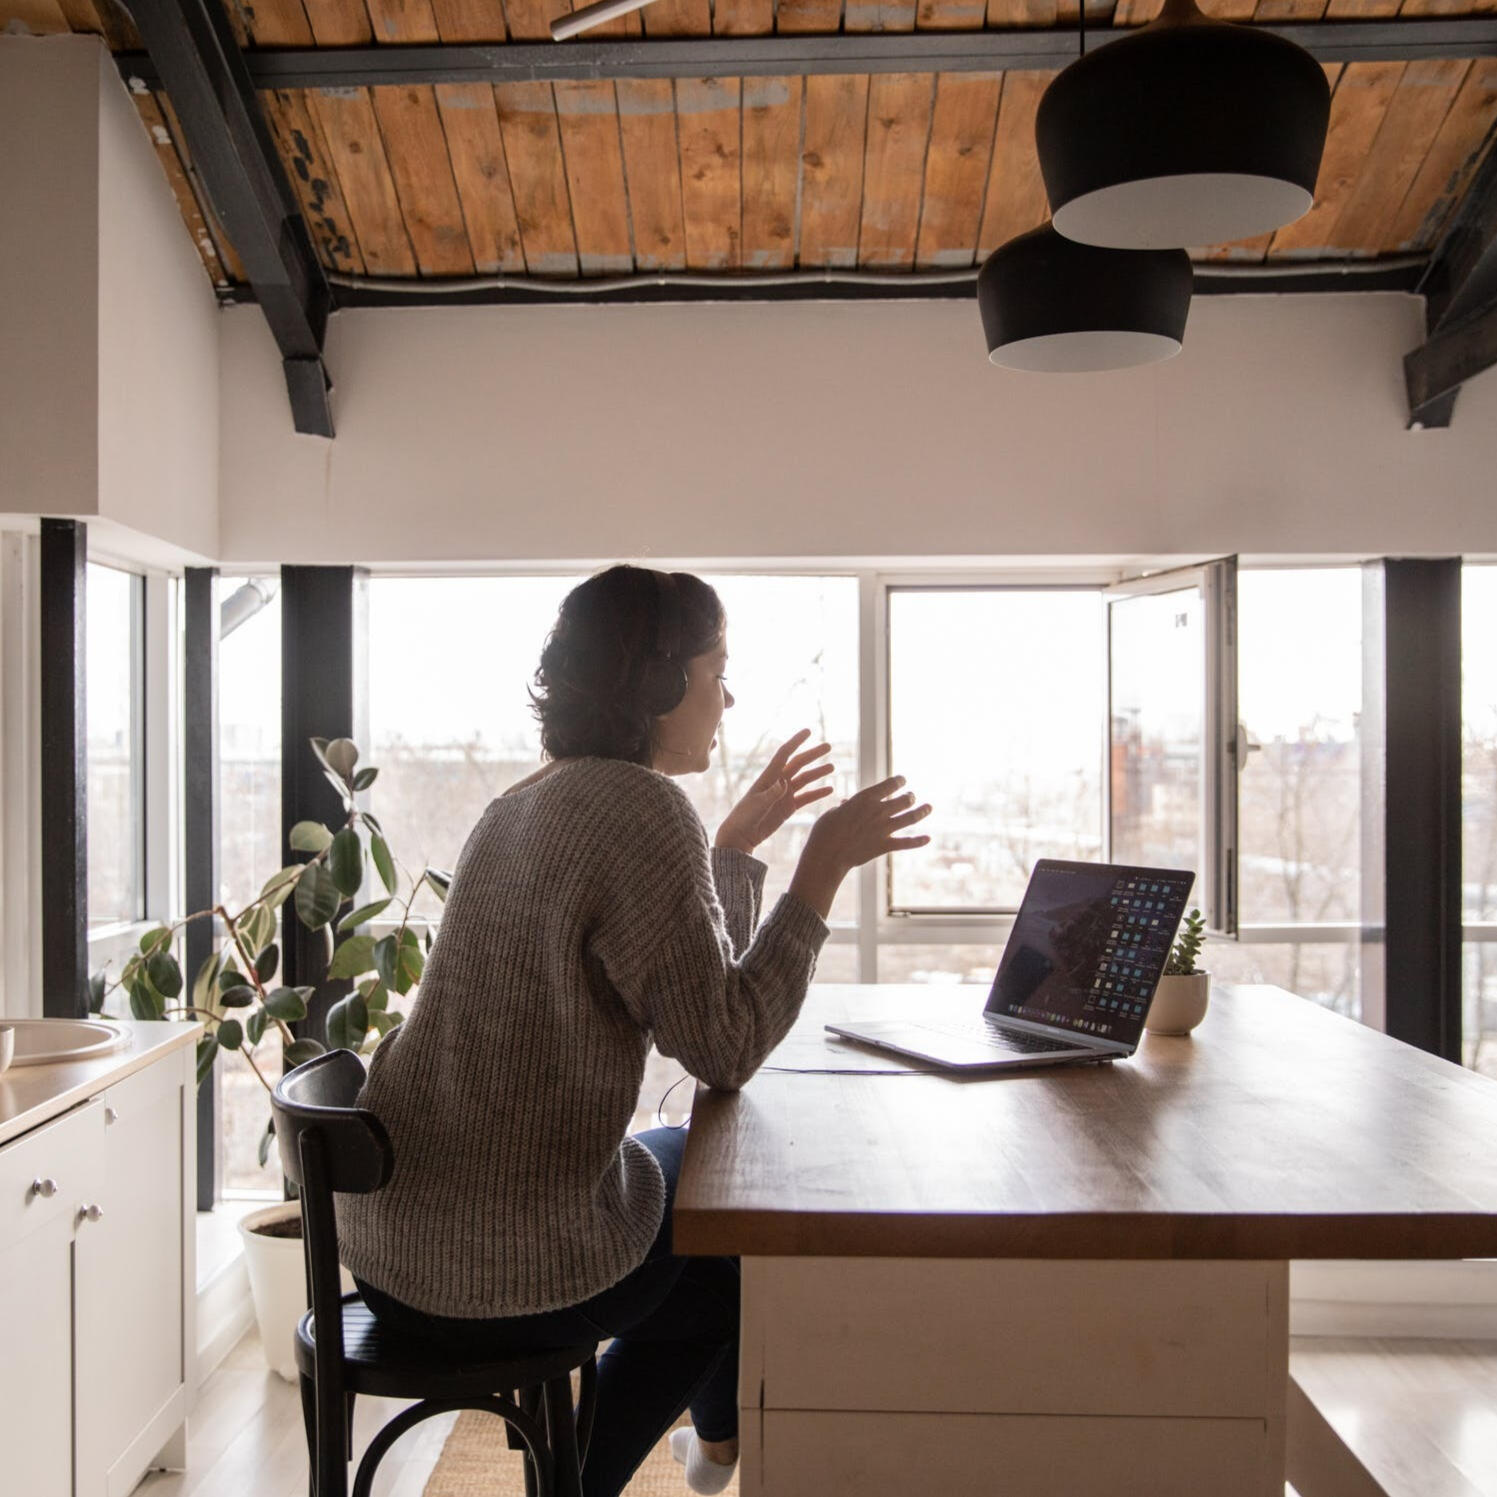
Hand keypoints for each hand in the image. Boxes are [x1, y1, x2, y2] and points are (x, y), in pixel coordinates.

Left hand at [714, 729, 835, 855]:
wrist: (741, 835)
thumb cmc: (744, 817)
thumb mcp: (757, 805)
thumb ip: (771, 794)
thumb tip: (784, 783)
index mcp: (769, 777)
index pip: (785, 754)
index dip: (796, 741)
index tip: (808, 731)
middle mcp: (778, 782)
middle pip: (799, 764)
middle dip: (813, 754)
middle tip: (828, 746)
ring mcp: (785, 795)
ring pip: (805, 779)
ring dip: (818, 772)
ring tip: (832, 767)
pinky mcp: (789, 807)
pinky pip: (806, 797)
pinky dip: (817, 793)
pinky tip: (830, 789)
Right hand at [789, 775, 932, 918]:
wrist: (827, 854)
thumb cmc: (825, 831)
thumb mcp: (834, 812)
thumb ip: (847, 807)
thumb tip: (848, 803)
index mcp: (865, 798)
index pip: (890, 784)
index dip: (899, 781)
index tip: (902, 780)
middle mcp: (878, 811)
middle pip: (904, 800)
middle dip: (910, 797)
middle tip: (911, 797)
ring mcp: (884, 828)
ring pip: (911, 817)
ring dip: (922, 811)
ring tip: (928, 807)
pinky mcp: (885, 845)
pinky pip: (907, 842)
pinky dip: (919, 841)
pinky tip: (928, 839)